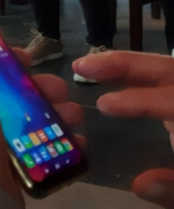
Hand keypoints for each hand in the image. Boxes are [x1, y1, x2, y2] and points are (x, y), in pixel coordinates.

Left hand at [0, 6, 82, 203]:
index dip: (6, 58)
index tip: (28, 59)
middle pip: (8, 87)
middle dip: (38, 86)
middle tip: (59, 91)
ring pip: (27, 113)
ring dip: (54, 111)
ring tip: (72, 115)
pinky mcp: (8, 158)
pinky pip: (37, 141)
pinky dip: (57, 138)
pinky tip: (74, 138)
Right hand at [72, 51, 173, 206]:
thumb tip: (141, 183)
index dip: (142, 100)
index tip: (105, 104)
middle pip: (172, 71)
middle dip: (127, 65)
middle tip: (83, 67)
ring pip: (169, 70)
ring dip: (127, 66)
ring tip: (87, 67)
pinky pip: (165, 82)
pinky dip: (136, 76)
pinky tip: (107, 78)